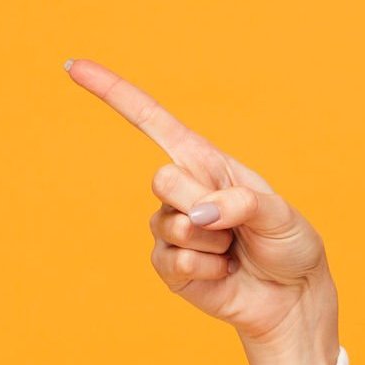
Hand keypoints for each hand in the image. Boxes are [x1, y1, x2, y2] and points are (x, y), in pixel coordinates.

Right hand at [64, 58, 336, 355]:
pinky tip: (225, 273)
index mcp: (206, 162)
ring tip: (234, 250)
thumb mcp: (278, 214)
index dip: (112, 92)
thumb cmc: (288, 245)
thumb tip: (197, 214)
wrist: (291, 297)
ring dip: (213, 243)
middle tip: (235, 225)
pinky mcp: (170, 266)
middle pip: (162, 180)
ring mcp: (171, 229)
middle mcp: (183, 190)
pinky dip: (208, 269)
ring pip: (172, 226)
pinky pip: (175, 261)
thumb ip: (241, 203)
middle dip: (201, 203)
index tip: (73, 67)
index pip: (151, 121)